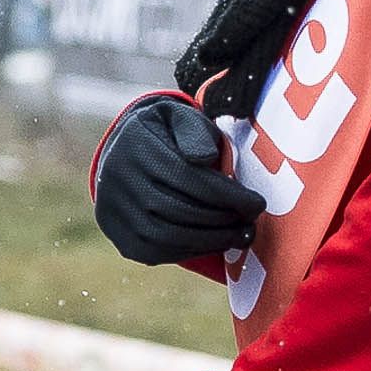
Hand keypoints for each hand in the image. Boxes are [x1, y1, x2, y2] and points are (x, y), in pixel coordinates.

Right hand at [94, 95, 263, 263]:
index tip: (257, 203)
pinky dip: (189, 251)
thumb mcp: (182, 119)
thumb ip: (196, 132)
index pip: (186, 176)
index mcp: (136, 144)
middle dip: (221, 220)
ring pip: (165, 235)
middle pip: (176, 209)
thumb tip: (206, 158)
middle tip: (250, 223)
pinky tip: (212, 243)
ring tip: (237, 236)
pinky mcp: (117, 235)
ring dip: (209, 241)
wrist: (126, 151)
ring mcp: (113, 209)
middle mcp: (117, 178)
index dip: (226, 194)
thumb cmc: (168, 135)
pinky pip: (155, 252)